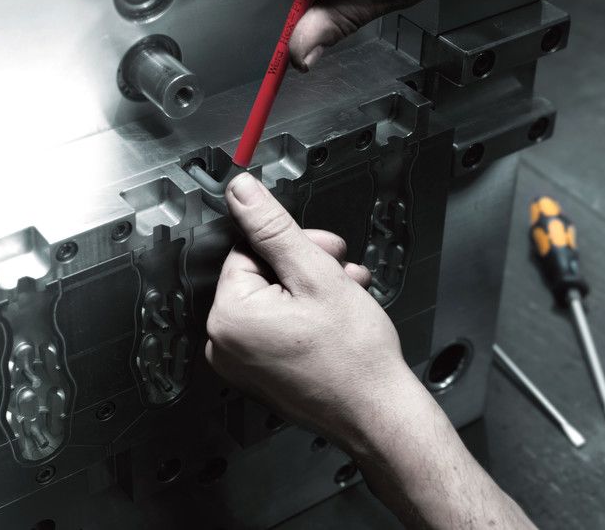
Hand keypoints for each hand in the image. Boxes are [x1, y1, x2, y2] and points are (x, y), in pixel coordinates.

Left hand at [205, 172, 414, 447]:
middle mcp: (225, 344)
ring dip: (313, 288)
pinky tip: (338, 314)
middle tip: (341, 269)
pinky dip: (305, 315)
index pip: (249, 251)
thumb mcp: (315, 273)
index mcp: (229, 317)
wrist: (379, 414)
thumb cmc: (354, 356)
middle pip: (261, 275)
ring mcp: (241, 364)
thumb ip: (272, 227)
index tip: (326, 250)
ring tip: (349, 293)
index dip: (293, 245)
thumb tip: (241, 192)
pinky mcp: (260, 375)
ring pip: (274, 300)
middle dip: (306, 265)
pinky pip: (275, 328)